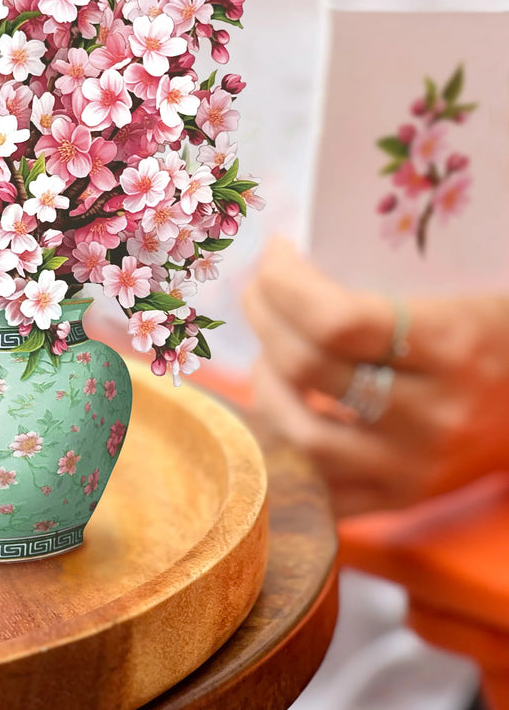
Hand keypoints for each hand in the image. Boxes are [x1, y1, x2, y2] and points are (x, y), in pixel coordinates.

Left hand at [242, 238, 508, 517]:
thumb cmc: (499, 326)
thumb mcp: (462, 287)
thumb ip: (391, 271)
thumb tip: (301, 248)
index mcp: (451, 344)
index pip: (338, 320)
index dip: (286, 282)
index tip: (278, 251)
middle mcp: (433, 413)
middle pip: (307, 367)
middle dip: (264, 317)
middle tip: (260, 289)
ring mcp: (415, 465)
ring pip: (302, 435)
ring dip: (266, 384)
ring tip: (269, 352)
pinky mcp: (403, 498)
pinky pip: (320, 488)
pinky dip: (287, 447)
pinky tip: (286, 405)